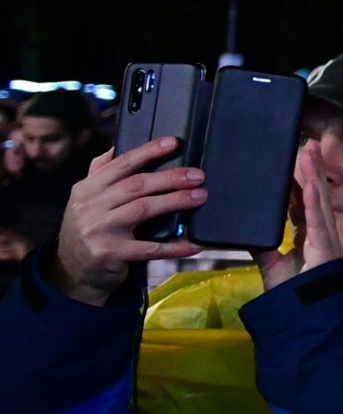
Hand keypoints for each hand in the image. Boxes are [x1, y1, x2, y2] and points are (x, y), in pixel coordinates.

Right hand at [48, 140, 205, 304]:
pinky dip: (174, 246)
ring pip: (142, 210)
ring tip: (200, 196)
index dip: (148, 151)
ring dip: (175, 201)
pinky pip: (149, 249)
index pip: (121, 164)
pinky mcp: (110, 254)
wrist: (71, 270)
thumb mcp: (85, 199)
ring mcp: (99, 231)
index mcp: (87, 189)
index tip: (174, 143)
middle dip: (170, 178)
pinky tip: (194, 243)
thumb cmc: (87, 228)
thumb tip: (117, 146)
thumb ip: (100, 173)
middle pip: (136, 185)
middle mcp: (90, 207)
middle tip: (197, 175)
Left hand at [254, 145, 342, 290]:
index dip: (301, 182)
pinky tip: (311, 185)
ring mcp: (325, 237)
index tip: (296, 162)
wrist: (302, 312)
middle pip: (315, 194)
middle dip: (312, 169)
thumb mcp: (271, 264)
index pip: (303, 202)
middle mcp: (319, 231)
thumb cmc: (292, 292)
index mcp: (308, 235)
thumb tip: (243, 234)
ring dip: (315, 176)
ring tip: (310, 152)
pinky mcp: (325, 245)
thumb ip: (261, 248)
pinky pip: (319, 220)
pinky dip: (314, 202)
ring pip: (320, 200)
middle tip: (308, 144)